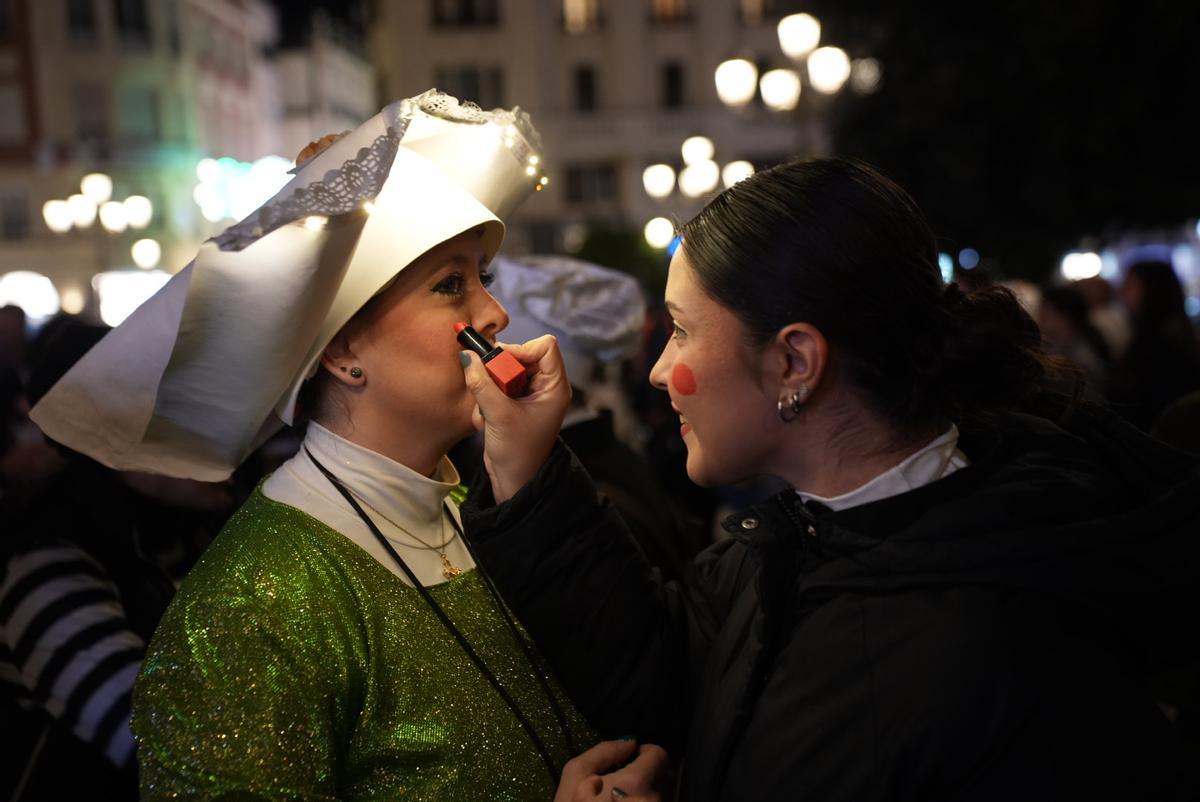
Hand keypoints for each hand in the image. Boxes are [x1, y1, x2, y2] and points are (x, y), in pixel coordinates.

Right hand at [459, 334, 570, 501]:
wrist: (513, 481)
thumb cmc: (517, 452)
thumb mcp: (498, 415)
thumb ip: (482, 384)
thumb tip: (468, 357)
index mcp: (555, 387)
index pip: (546, 346)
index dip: (522, 349)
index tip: (500, 364)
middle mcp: (545, 387)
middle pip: (521, 356)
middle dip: (499, 372)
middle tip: (488, 388)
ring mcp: (529, 395)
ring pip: (505, 372)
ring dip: (490, 388)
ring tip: (488, 413)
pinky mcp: (514, 403)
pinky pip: (496, 386)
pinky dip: (487, 399)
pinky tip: (487, 421)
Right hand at [554, 740, 668, 801]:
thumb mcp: (575, 776)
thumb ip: (604, 751)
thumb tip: (630, 743)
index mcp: (636, 783)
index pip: (660, 755)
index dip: (644, 753)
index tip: (629, 761)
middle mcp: (654, 800)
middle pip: (660, 776)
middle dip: (643, 776)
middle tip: (617, 786)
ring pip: (658, 796)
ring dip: (643, 794)